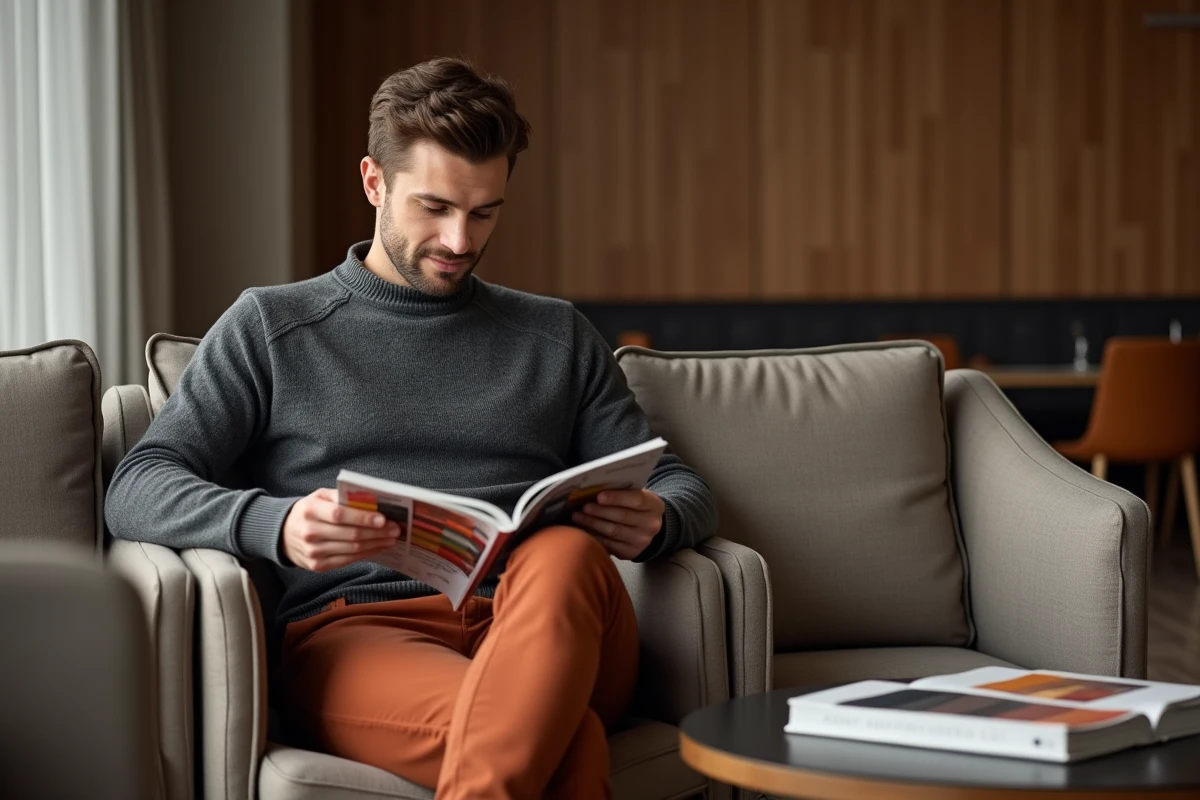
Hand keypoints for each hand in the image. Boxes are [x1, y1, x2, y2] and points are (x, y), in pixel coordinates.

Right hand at [282, 488, 400, 571]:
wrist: (282, 535)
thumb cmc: (308, 511)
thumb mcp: (319, 496)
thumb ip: (342, 496)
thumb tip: (371, 501)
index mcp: (310, 510)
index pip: (340, 515)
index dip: (363, 518)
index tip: (384, 519)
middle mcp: (310, 533)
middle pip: (350, 535)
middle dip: (377, 532)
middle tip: (396, 529)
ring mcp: (313, 552)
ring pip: (352, 549)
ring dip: (376, 544)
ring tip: (391, 538)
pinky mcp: (318, 566)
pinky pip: (348, 560)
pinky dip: (366, 554)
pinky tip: (378, 547)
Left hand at [572, 489, 664, 559]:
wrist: (646, 526)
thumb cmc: (635, 506)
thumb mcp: (636, 495)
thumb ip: (622, 491)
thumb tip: (593, 489)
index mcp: (654, 505)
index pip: (637, 500)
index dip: (617, 498)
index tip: (599, 496)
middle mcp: (651, 525)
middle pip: (623, 517)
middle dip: (600, 511)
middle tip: (583, 506)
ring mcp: (642, 541)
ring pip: (614, 531)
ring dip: (593, 524)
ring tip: (578, 517)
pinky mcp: (631, 553)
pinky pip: (609, 545)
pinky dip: (594, 537)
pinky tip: (583, 530)